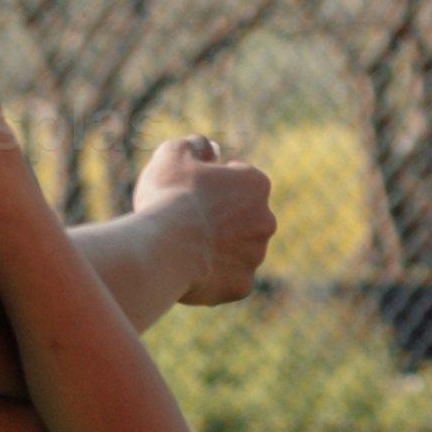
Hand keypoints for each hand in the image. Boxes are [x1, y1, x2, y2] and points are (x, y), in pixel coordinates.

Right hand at [132, 134, 276, 304]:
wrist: (165, 247)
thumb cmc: (170, 196)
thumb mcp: (174, 154)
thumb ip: (196, 145)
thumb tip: (211, 148)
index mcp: (256, 184)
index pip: (241, 181)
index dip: (214, 184)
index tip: (192, 191)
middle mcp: (266, 220)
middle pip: (244, 218)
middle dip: (223, 219)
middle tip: (189, 221)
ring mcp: (256, 256)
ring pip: (237, 251)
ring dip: (218, 249)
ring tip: (185, 247)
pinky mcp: (242, 286)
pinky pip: (228, 279)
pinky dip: (213, 277)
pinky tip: (190, 271)